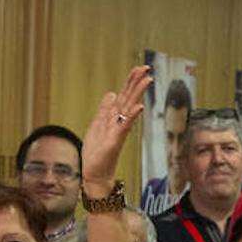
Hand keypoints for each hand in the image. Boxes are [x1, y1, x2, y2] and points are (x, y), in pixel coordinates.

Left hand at [81, 66, 151, 192]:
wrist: (95, 172)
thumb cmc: (97, 152)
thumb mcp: (97, 125)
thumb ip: (105, 110)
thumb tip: (111, 93)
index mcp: (114, 117)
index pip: (124, 95)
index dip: (130, 82)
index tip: (139, 69)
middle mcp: (119, 122)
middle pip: (129, 98)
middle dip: (136, 83)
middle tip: (146, 69)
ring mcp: (119, 130)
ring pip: (129, 108)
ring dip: (138, 94)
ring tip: (147, 80)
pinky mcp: (116, 140)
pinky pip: (125, 126)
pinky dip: (132, 116)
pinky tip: (139, 107)